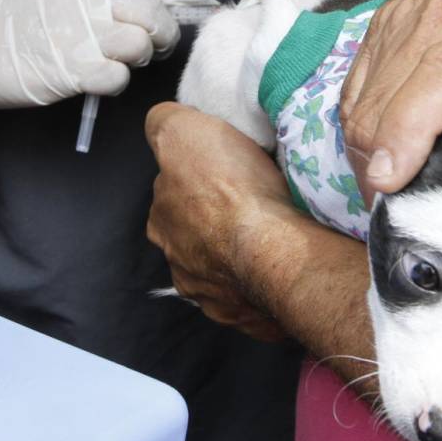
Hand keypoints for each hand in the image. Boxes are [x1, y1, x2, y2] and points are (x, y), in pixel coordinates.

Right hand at [0, 0, 190, 118]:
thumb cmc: (6, 18)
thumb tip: (148, 1)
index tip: (186, 10)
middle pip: (152, 12)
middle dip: (165, 32)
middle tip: (157, 45)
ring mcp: (75, 32)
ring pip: (140, 44)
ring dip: (139, 57)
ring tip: (121, 60)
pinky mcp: (68, 68)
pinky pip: (117, 76)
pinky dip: (116, 81)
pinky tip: (99, 78)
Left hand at [145, 102, 291, 342]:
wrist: (276, 251)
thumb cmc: (230, 189)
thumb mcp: (183, 131)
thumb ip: (163, 124)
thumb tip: (161, 124)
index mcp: (162, 223)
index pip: (173, 195)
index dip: (196, 178)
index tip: (224, 171)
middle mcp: (179, 265)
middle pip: (197, 233)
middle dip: (216, 220)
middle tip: (251, 200)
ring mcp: (213, 296)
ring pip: (224, 265)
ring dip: (239, 251)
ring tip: (271, 232)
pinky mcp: (248, 317)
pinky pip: (253, 293)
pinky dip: (262, 278)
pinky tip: (279, 262)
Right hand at [341, 0, 441, 199]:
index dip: (410, 130)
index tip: (390, 181)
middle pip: (388, 97)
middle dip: (377, 165)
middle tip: (393, 211)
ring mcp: (411, 14)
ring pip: (362, 93)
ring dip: (364, 146)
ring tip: (382, 186)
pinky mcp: (391, 14)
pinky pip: (356, 77)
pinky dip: (359, 116)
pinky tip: (377, 144)